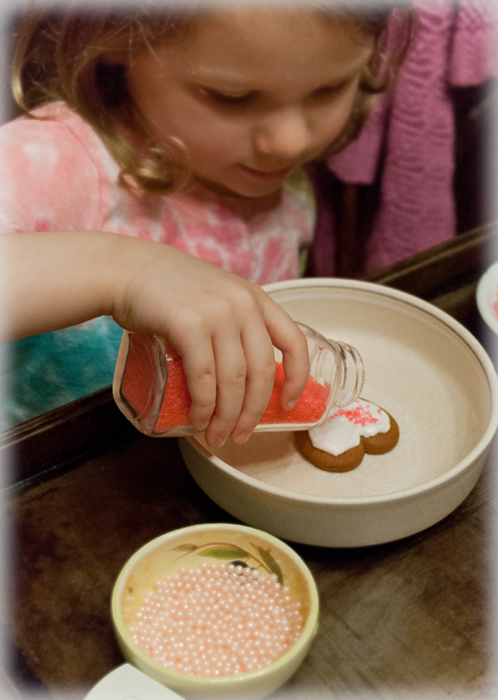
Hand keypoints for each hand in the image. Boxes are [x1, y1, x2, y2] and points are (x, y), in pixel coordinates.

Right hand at [108, 236, 309, 446]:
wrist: (127, 270)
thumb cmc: (168, 288)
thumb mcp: (217, 296)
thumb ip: (235, 325)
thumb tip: (243, 380)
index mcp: (255, 298)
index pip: (294, 342)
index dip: (298, 379)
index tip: (288, 404)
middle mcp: (243, 304)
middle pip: (261, 372)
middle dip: (252, 412)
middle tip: (240, 434)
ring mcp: (217, 314)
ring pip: (233, 381)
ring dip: (226, 417)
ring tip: (216, 435)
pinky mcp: (189, 326)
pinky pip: (204, 378)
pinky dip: (204, 406)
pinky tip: (199, 419)